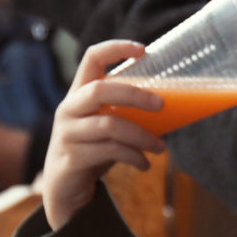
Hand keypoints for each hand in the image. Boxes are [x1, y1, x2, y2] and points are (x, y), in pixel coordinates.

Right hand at [38, 39, 162, 232]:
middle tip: (161, 105)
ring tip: (161, 148)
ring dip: (141, 136)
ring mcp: (67, 134)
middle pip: (99, 90)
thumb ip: (125, 112)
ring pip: (109, 126)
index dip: (116, 48)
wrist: (63, 188)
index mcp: (79, 94)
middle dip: (134, 95)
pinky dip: (133, 156)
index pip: (92, 58)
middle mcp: (68, 109)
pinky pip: (108, 152)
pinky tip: (144, 164)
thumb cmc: (93, 149)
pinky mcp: (71, 159)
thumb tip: (173, 104)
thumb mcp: (105, 124)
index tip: (144, 50)